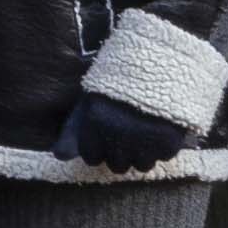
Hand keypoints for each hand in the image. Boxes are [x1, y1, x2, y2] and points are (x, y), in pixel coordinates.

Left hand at [57, 90, 203, 174]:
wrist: (161, 61)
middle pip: (117, 166)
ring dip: (144, 153)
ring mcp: (144, 143)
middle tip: (129, 130)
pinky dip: (164, 145)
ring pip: (141, 166)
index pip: (91, 158)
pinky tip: (162, 126)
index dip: (99, 146)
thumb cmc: (120, 83)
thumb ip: (73, 131)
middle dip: (121, 152)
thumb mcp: (91, 99)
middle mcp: (117, 137)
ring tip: (146, 129)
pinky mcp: (168, 143)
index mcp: (95, 123)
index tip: (107, 132)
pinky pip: (164, 156)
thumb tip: (59, 156)